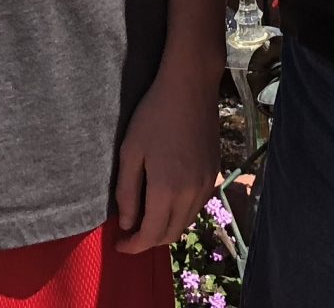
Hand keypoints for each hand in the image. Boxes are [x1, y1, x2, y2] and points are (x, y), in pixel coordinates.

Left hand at [113, 60, 221, 252]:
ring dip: (165, 228)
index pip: (150, 235)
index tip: (119, 244)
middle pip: (170, 234)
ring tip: (146, 218)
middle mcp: (191, 193)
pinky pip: (196, 206)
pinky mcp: (214, 173)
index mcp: (167, 189)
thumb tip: (127, 224)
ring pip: (185, 222)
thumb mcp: (130, 152)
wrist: (191, 87)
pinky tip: (166, 201)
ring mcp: (206, 183)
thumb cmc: (154, 115)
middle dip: (148, 241)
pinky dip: (180, 213)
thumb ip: (127, 192)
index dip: (133, 246)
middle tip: (130, 233)